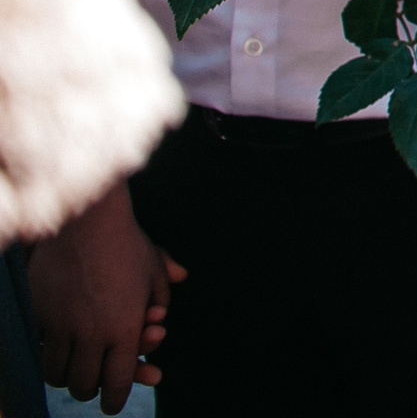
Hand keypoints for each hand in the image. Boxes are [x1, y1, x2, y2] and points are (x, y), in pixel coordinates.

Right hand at [31, 185, 185, 413]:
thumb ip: (162, 292)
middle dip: (90, 390)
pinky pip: (37, 351)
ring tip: (73, 373)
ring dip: (66, 377)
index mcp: (125, 328)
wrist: (86, 222)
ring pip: (56, 373)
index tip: (114, 406)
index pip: (119, 380)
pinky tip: (53, 355)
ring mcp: (62, 326)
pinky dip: (45, 358)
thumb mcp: (153, 268)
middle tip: (92, 388)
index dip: (117, 398)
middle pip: (84, 384)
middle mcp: (92, 333)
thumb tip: (174, 297)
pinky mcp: (38, 316)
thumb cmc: (126, 244)